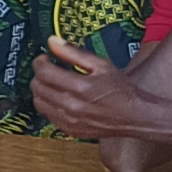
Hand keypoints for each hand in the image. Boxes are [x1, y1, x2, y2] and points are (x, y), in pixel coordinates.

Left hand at [30, 43, 171, 168]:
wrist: (134, 116)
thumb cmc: (119, 88)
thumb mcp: (101, 65)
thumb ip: (73, 53)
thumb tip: (51, 40)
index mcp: (80, 87)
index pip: (44, 73)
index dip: (39, 62)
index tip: (43, 58)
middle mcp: (71, 106)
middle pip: (37, 88)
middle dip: (39, 75)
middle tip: (48, 70)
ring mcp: (68, 121)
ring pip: (38, 102)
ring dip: (41, 90)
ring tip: (52, 84)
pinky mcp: (69, 130)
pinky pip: (47, 115)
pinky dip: (49, 104)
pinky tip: (60, 99)